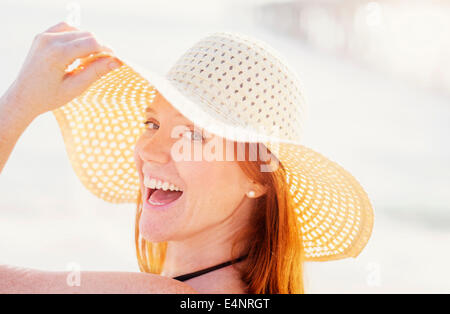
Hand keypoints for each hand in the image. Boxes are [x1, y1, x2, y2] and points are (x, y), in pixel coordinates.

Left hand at [6, 21, 122, 118]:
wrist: (24, 97)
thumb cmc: (49, 97)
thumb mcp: (75, 87)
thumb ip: (96, 71)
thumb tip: (116, 61)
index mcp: (57, 54)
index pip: (92, 43)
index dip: (107, 50)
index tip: (115, 60)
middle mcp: (49, 40)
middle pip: (87, 34)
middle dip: (99, 46)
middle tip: (104, 63)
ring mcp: (44, 36)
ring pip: (78, 30)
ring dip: (88, 42)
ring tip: (88, 60)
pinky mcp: (42, 36)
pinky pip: (66, 29)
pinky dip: (76, 37)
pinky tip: (77, 52)